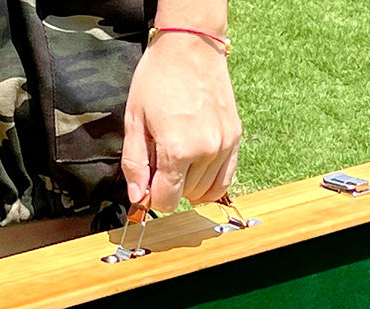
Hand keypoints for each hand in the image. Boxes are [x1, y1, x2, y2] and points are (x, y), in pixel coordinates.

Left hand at [121, 32, 241, 212]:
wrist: (190, 46)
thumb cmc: (157, 79)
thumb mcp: (134, 122)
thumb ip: (135, 165)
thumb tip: (138, 199)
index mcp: (177, 149)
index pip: (166, 200)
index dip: (153, 196)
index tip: (148, 182)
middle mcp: (205, 151)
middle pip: (185, 196)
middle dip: (170, 186)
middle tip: (161, 159)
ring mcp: (224, 146)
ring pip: (205, 191)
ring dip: (189, 183)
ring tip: (179, 157)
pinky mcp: (235, 139)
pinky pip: (226, 180)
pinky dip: (210, 183)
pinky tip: (197, 170)